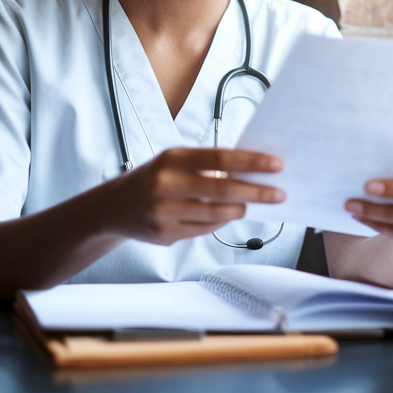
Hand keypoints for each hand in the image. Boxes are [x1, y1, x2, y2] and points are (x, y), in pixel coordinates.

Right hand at [109, 147, 284, 245]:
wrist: (113, 207)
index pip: (221, 158)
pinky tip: (226, 215)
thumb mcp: (174, 162)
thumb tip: (250, 169)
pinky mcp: (164, 234)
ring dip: (240, 209)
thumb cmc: (154, 178)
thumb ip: (206, 165)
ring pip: (216, 214)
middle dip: (256, 191)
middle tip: (279, 193)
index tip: (276, 165)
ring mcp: (163, 211)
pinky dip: (220, 222)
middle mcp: (166, 183)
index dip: (252, 162)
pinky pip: (204, 229)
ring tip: (251, 204)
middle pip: (223, 189)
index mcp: (172, 158)